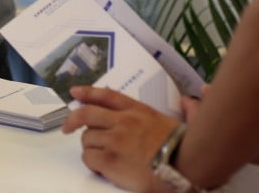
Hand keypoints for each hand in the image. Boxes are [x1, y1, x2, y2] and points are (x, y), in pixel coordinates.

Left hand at [62, 86, 180, 191]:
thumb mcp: (175, 121)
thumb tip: (191, 100)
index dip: (88, 92)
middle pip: (86, 114)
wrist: (187, 166)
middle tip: (67, 128)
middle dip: (72, 120)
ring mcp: (115, 140)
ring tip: (102, 156)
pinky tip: (102, 167)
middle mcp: (123, 121)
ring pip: (87, 139)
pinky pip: (89, 158)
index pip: (106, 95)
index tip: (74, 92)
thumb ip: (176, 109)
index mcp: (137, 110)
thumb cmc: (184, 148)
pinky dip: (92, 163)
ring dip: (90, 147)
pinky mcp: (110, 160)